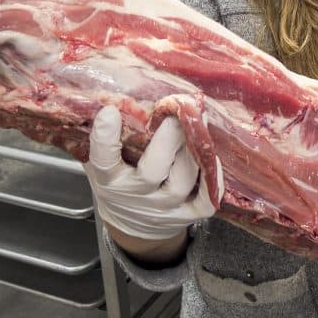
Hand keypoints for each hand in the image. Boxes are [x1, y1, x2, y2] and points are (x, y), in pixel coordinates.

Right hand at [83, 105, 222, 240]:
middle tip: (177, 113)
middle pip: (152, 172)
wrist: (131, 222)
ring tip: (199, 124)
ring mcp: (162, 209)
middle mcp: (134, 195)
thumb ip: (108, 133)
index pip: (104, 160)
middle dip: (167, 140)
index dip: (105, 138)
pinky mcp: (186, 216)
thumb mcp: (105, 159)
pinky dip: (213, 180)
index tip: (110, 112)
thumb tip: (113, 95)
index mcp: (109, 179)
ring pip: (182, 182)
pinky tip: (213, 157)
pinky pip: (205, 201)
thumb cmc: (120, 177)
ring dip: (193, 152)